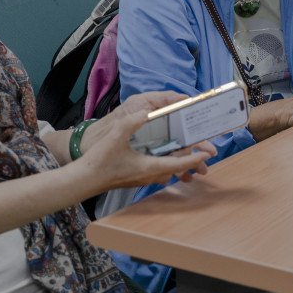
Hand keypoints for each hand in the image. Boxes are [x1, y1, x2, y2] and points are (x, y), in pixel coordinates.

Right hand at [77, 91, 215, 189]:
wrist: (84, 179)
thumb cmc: (100, 160)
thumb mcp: (117, 135)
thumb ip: (133, 122)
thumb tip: (146, 113)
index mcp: (149, 166)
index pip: (179, 164)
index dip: (194, 158)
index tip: (207, 153)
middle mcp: (149, 175)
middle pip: (176, 169)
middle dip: (190, 161)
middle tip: (201, 152)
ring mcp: (142, 178)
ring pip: (167, 172)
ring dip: (177, 164)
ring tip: (186, 153)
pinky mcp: (135, 178)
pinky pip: (157, 172)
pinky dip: (165, 165)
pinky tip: (161, 156)